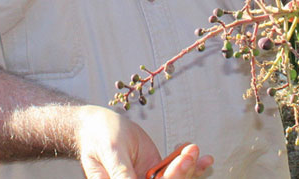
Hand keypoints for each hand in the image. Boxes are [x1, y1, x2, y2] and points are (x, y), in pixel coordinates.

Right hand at [74, 106, 211, 177]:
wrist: (96, 124)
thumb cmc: (98, 136)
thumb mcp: (111, 152)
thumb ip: (121, 173)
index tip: (178, 168)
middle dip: (181, 173)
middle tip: (190, 153)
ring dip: (188, 167)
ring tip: (194, 150)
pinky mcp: (154, 170)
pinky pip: (174, 169)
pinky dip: (188, 163)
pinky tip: (203, 158)